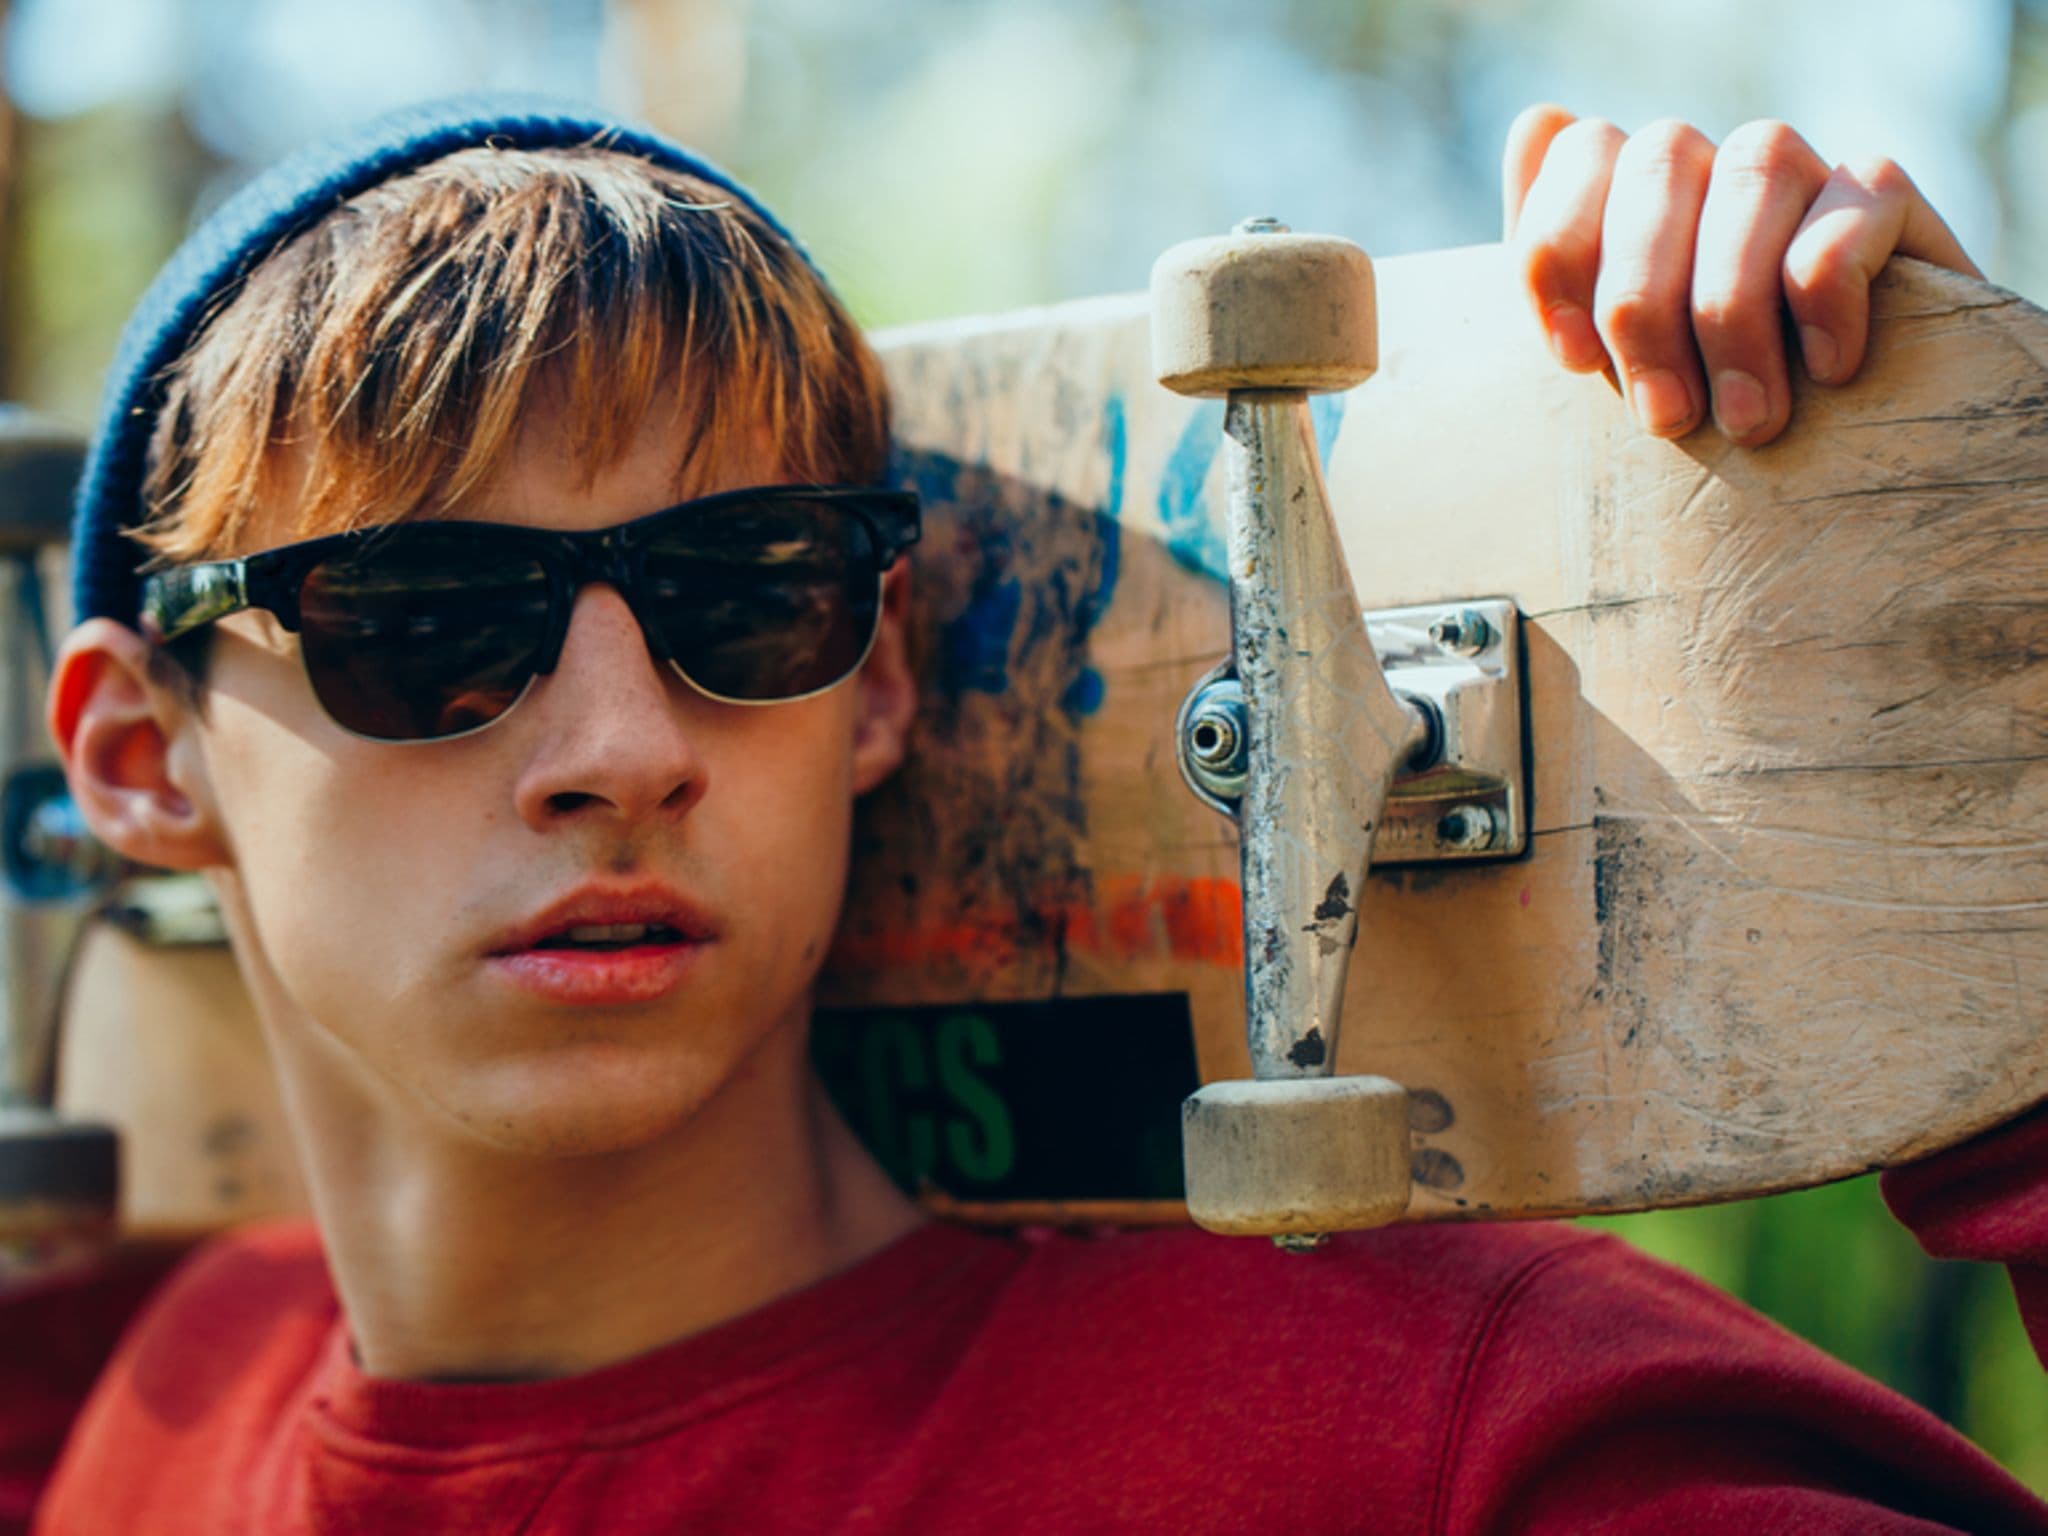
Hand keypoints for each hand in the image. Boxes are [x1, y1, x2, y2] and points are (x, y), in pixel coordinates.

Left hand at [1502, 105, 1981, 445]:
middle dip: (1646, 304)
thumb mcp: (1613, 369)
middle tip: (1666, 417)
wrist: (1843, 472)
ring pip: (1756, 169)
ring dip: (1733, 306)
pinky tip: (1828, 370)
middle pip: (1660, 162)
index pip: (1580, 148)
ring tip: (1746, 418)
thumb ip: (1558, 268)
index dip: (1560, 248)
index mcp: (1627, 193)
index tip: (1575, 360)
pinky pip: (1857, 199)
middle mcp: (1710, 164)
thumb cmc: (1699, 423)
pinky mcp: (1886, 199)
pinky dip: (1829, 294)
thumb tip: (1537, 124)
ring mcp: (1801, 170)